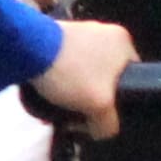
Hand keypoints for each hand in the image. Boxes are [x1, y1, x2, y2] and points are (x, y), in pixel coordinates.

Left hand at [33, 13, 135, 128]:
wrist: (27, 49)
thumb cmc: (71, 72)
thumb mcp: (99, 106)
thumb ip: (108, 124)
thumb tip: (103, 131)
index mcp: (123, 41)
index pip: (133, 79)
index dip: (119, 101)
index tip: (100, 113)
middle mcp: (104, 30)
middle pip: (105, 78)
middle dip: (90, 98)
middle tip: (77, 113)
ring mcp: (79, 30)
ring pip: (82, 73)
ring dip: (72, 91)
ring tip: (59, 106)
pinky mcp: (56, 34)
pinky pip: (64, 64)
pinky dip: (58, 79)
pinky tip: (48, 92)